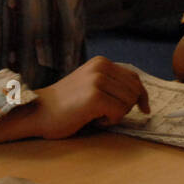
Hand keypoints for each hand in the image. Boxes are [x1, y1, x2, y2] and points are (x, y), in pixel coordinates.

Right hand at [31, 56, 150, 138]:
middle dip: (125, 107)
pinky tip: (92, 119)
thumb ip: (111, 83)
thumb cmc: (65, 104)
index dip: (141, 95)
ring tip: (95, 114)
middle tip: (104, 113)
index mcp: (101, 62)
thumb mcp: (91, 84)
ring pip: (128, 103)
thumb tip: (140, 95)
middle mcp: (101, 67)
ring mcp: (98, 81)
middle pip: (134, 91)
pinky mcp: (95, 97)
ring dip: (116, 114)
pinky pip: (118, 113)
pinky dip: (109, 121)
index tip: (144, 108)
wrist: (39, 112)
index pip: (134, 78)